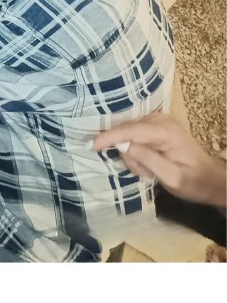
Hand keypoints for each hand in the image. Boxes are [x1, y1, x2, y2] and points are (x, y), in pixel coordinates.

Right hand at [94, 113, 226, 207]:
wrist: (210, 179)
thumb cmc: (194, 182)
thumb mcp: (172, 178)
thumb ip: (147, 159)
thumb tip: (122, 144)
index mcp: (166, 131)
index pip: (130, 130)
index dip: (109, 137)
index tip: (92, 146)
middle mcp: (160, 119)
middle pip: (126, 131)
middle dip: (128, 154)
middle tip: (145, 173)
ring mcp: (156, 120)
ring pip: (126, 133)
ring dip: (132, 155)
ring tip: (150, 170)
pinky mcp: (153, 124)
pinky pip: (131, 134)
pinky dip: (135, 150)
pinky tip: (148, 162)